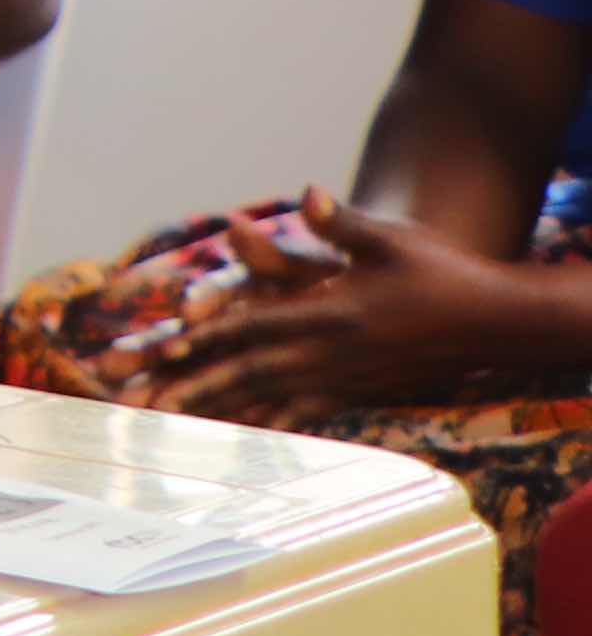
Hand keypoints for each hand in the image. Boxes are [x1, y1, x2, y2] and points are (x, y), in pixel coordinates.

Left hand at [154, 196, 531, 413]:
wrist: (493, 322)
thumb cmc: (437, 271)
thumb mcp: (389, 239)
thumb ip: (341, 222)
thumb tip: (309, 191)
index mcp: (331, 314)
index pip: (257, 325)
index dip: (211, 336)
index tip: (168, 349)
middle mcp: (330, 354)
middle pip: (247, 372)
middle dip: (192, 386)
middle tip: (142, 405)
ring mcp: (342, 380)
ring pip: (264, 400)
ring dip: (213, 412)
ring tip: (165, 428)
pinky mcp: (353, 395)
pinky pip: (298, 416)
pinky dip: (259, 427)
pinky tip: (229, 443)